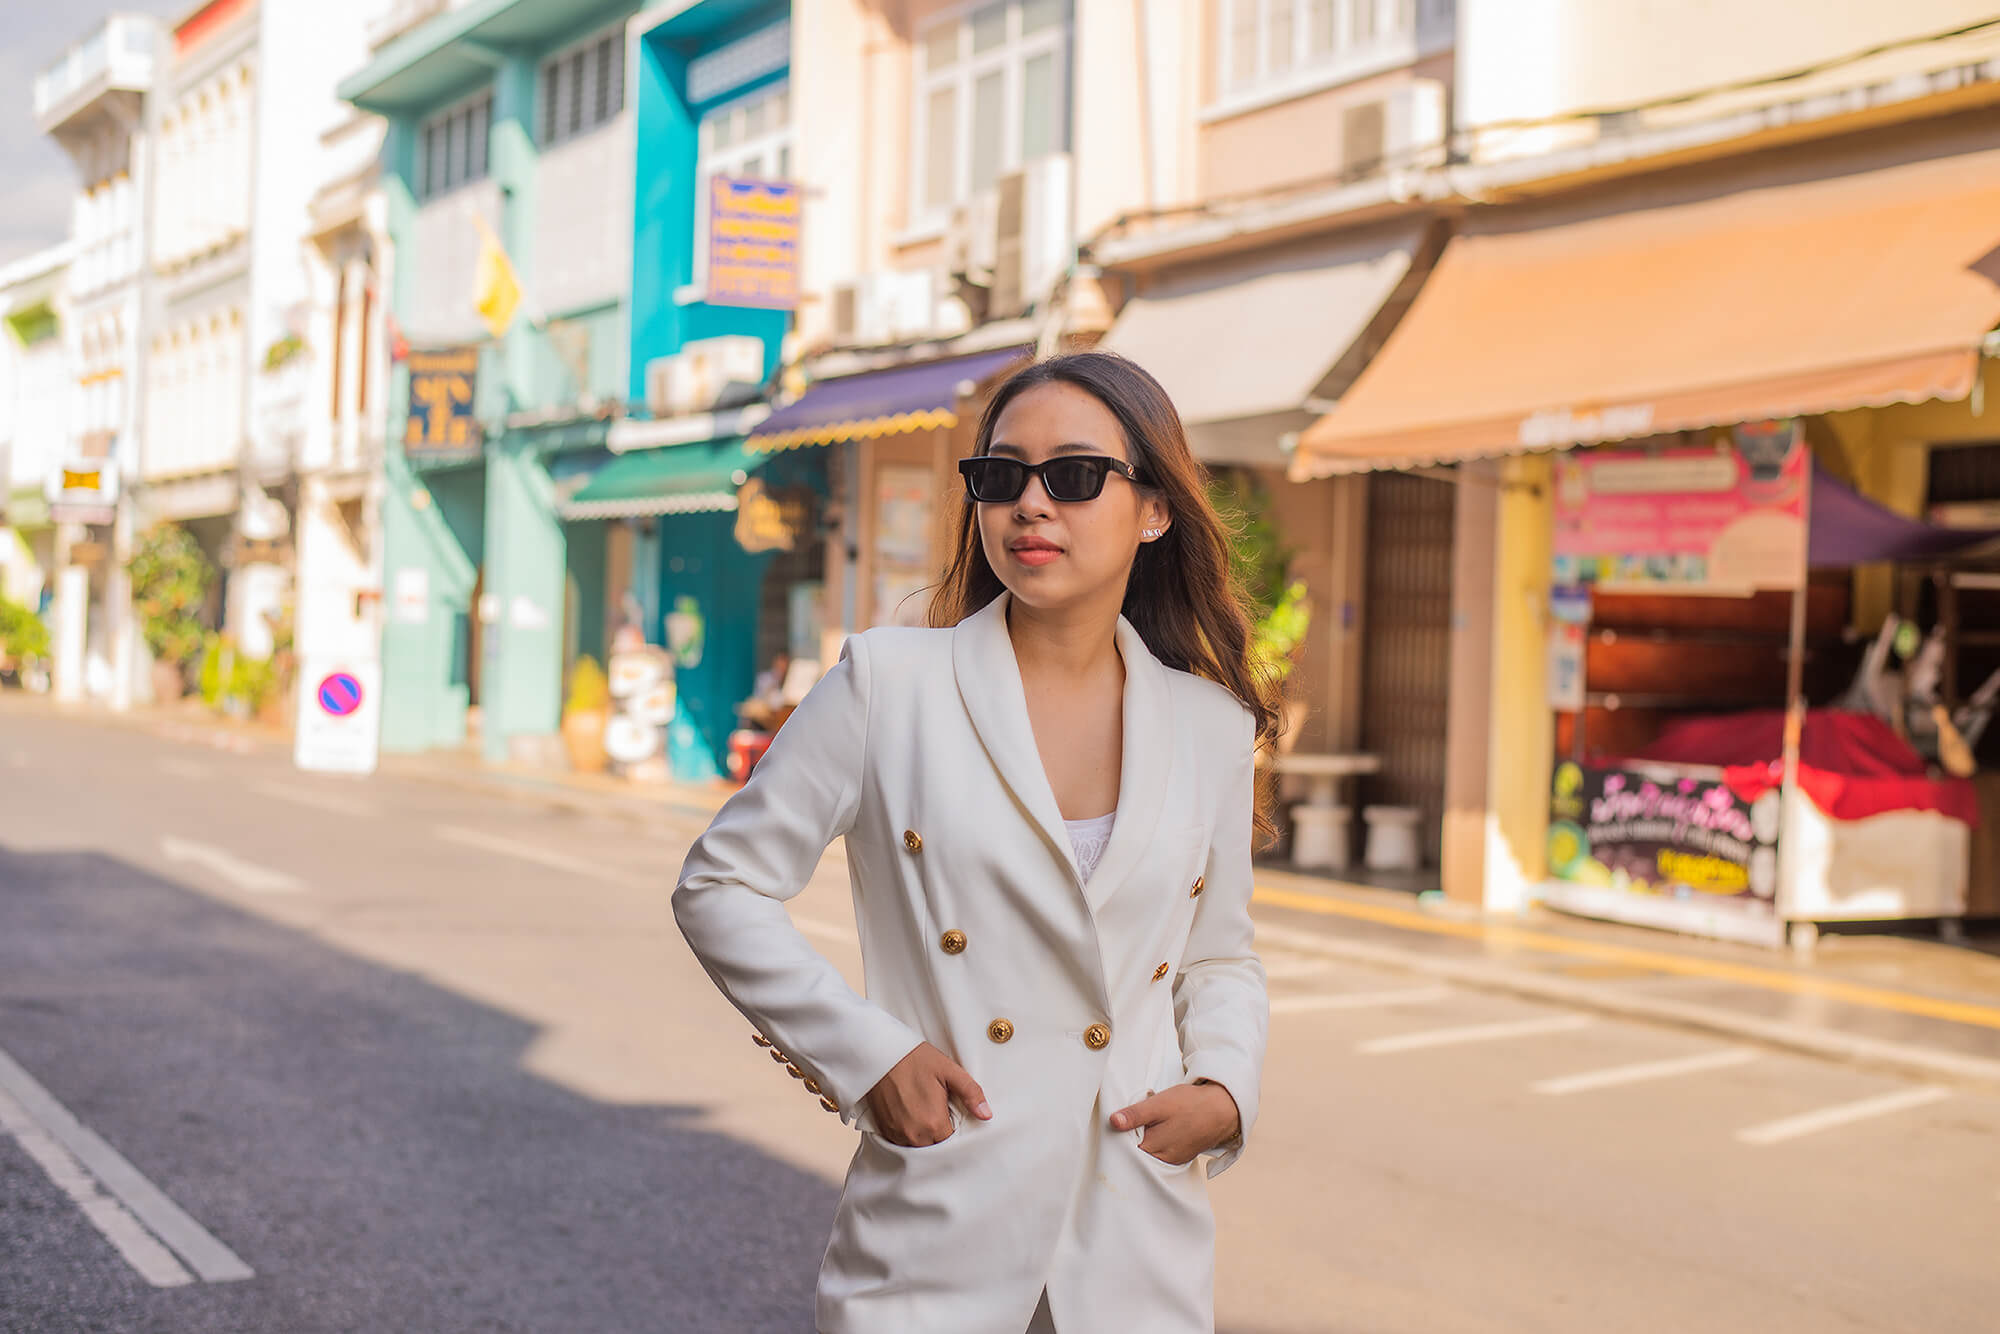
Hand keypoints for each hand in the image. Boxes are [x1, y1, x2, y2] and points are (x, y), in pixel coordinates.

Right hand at [864, 1043, 991, 1146]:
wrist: (880, 1053)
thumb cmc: (915, 1059)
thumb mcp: (949, 1071)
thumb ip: (971, 1093)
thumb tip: (986, 1114)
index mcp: (934, 1123)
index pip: (952, 1144)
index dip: (956, 1133)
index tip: (955, 1120)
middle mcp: (914, 1134)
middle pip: (935, 1148)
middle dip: (940, 1136)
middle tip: (941, 1115)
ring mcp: (897, 1133)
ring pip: (917, 1147)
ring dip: (924, 1137)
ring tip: (926, 1115)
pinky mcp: (885, 1129)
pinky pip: (901, 1142)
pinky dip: (909, 1134)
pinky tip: (912, 1117)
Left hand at [1109, 1080, 1240, 1165]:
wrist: (1223, 1109)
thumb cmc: (1191, 1104)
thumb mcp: (1160, 1104)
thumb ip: (1136, 1115)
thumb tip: (1113, 1122)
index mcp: (1154, 1147)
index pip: (1125, 1150)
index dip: (1119, 1137)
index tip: (1116, 1124)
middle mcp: (1163, 1159)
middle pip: (1137, 1153)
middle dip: (1131, 1140)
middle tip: (1132, 1121)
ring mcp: (1173, 1159)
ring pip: (1150, 1153)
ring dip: (1145, 1141)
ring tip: (1148, 1124)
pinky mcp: (1181, 1156)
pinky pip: (1162, 1153)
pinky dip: (1157, 1143)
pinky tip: (1159, 1130)